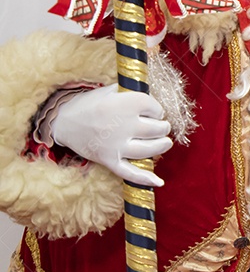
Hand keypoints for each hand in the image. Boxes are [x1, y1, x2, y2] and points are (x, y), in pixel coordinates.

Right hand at [50, 84, 171, 186]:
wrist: (63, 121)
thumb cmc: (91, 103)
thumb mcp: (112, 90)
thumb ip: (133, 92)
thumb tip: (155, 99)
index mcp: (124, 104)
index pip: (155, 109)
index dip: (157, 110)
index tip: (153, 111)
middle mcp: (122, 125)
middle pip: (157, 129)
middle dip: (162, 127)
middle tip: (160, 126)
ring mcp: (115, 145)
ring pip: (150, 149)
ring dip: (162, 146)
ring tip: (165, 142)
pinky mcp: (108, 160)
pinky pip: (129, 172)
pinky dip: (145, 178)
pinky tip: (158, 182)